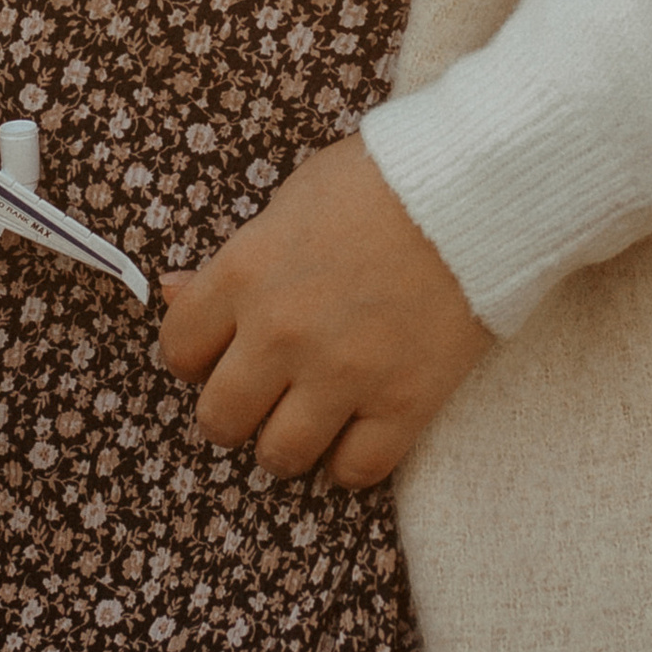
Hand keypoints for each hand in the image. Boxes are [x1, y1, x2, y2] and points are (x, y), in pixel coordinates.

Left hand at [156, 132, 492, 488]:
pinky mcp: (404, 401)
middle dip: (233, 412)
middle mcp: (283, 332)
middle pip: (220, 418)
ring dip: (286, 444)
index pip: (180, 349)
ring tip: (306, 421)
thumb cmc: (381, 181)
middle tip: (259, 396)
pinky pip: (356, 470)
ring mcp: (344, 373)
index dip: (194, 357)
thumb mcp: (291, 201)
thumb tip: (174, 293)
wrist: (476, 188)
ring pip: (280, 455)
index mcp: (246, 274)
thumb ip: (232, 258)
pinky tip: (355, 435)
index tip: (217, 355)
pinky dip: (349, 464)